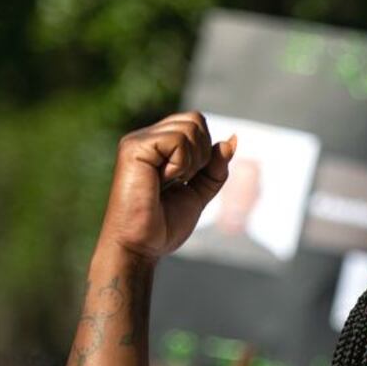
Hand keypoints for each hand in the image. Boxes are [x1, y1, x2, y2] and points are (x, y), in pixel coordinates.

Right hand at [100, 112, 236, 261]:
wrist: (142, 246)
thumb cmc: (164, 224)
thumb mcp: (200, 192)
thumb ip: (214, 167)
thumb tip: (232, 139)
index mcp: (158, 145)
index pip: (196, 123)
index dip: (206, 150)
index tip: (189, 179)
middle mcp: (145, 138)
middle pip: (196, 119)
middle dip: (203, 154)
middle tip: (181, 181)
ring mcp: (138, 141)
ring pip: (190, 127)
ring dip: (192, 162)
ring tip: (170, 182)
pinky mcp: (134, 148)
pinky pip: (178, 141)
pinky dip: (181, 164)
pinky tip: (163, 181)